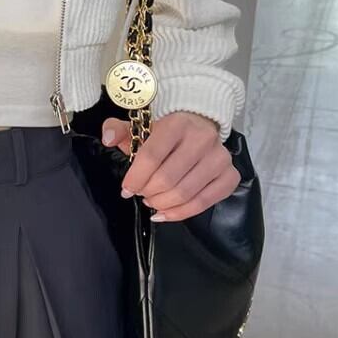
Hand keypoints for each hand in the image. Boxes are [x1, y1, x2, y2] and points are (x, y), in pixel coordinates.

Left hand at [101, 111, 239, 221]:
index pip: (151, 156)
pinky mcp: (230, 175)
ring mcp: (220, 158)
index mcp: (176, 124)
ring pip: (185, 193)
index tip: (126, 189)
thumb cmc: (166, 131)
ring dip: (162, 204)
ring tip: (152, 202)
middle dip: (148, 192)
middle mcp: (202, 138)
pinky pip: (204, 203)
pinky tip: (166, 213)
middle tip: (141, 195)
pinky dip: (181, 213)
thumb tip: (108, 138)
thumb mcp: (141, 126)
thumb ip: (118, 129)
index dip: (135, 178)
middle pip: (167, 179)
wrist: (201, 123)